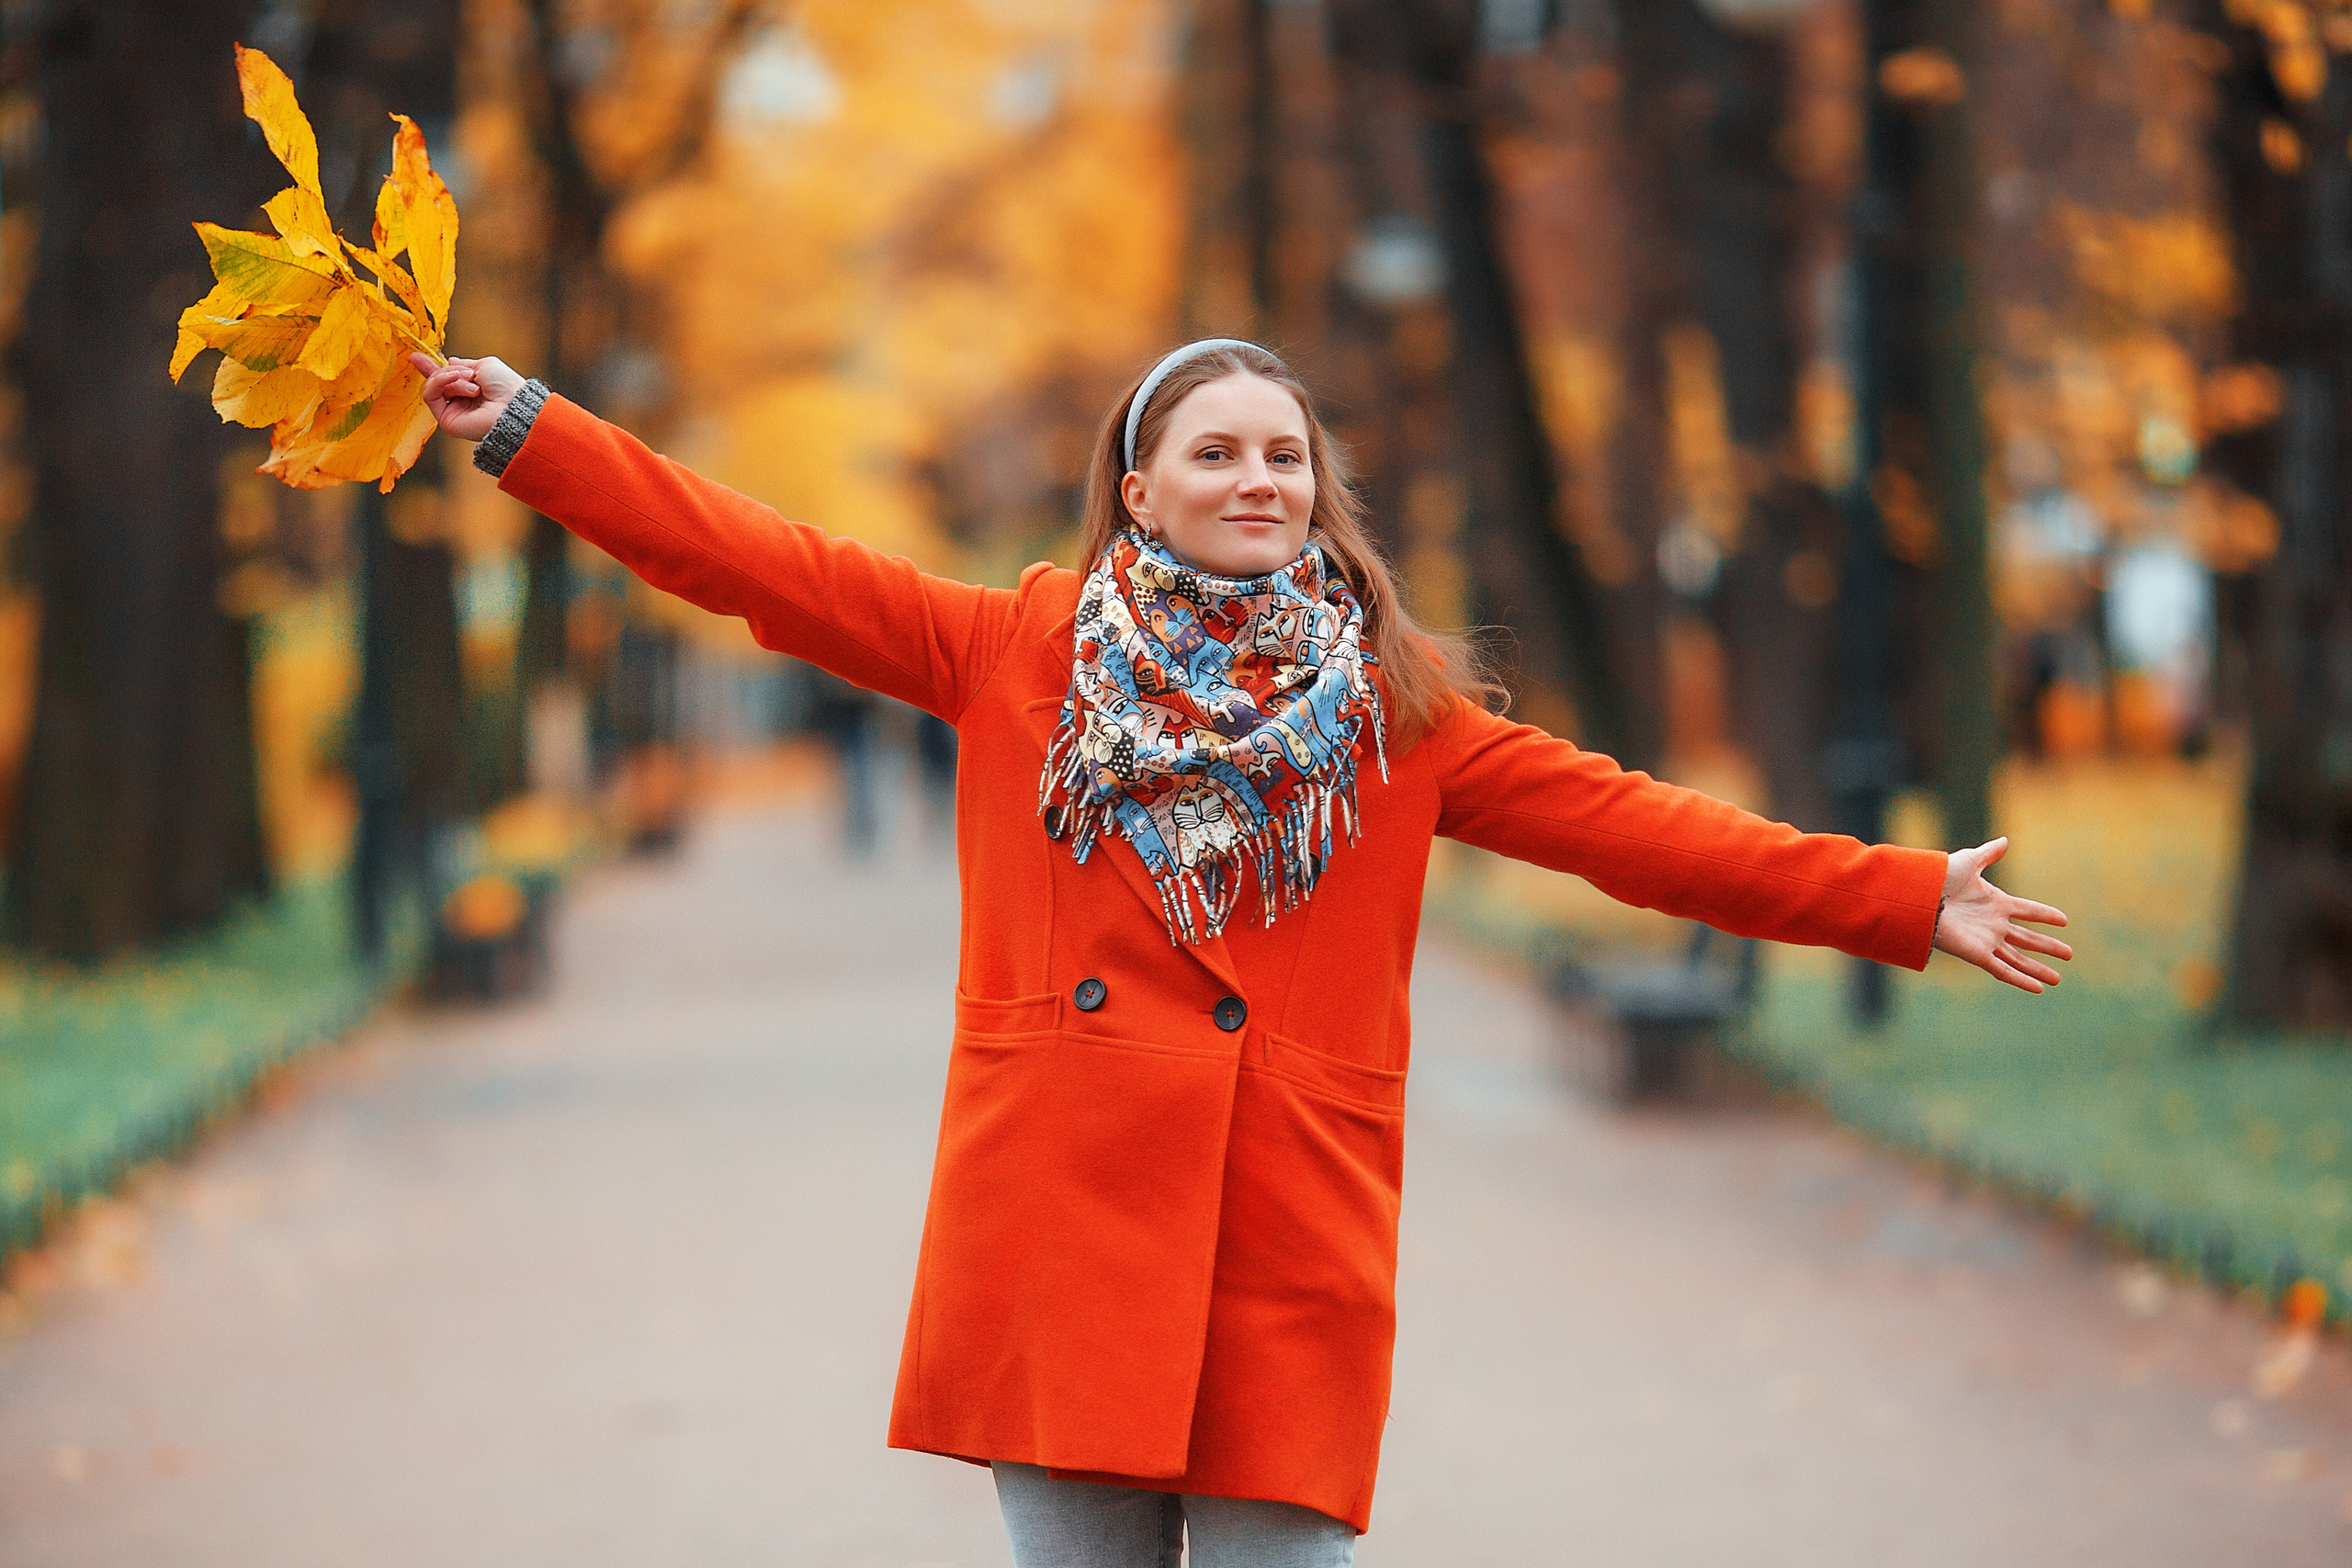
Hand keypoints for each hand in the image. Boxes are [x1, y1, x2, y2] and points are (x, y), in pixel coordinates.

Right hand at [409, 353, 525, 442]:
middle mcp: (460, 402)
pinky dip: (441, 382)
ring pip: (433, 385)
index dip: (430, 367)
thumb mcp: (485, 365)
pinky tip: (457, 379)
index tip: (416, 356)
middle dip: (448, 370)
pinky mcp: (446, 420)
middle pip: (436, 380)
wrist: (512, 404)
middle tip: (469, 373)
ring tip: (473, 383)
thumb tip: (450, 361)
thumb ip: (465, 364)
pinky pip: (430, 395)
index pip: (444, 378)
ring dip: (452, 377)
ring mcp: (452, 411)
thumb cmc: (505, 385)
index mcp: (469, 389)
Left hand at [1934, 837, 2071, 993]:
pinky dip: (2020, 980)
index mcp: (1995, 902)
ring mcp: (1986, 940)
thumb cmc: (1940, 877)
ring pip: (2018, 958)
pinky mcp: (1977, 954)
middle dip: (2047, 947)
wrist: (1920, 897)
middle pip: (2027, 939)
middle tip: (2069, 954)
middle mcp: (1993, 924)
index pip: (2027, 911)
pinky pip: (2003, 969)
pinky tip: (2037, 988)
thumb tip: (2005, 840)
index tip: (2063, 921)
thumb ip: (1988, 854)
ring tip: (2057, 979)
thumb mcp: (1969, 861)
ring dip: (2037, 969)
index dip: (2044, 915)